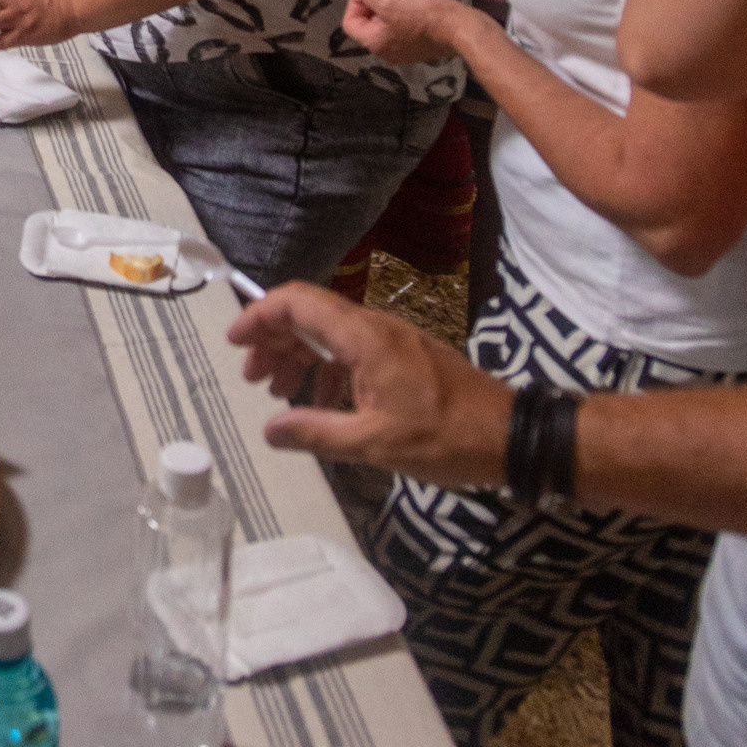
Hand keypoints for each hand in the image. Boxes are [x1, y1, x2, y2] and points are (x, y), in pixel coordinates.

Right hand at [227, 283, 512, 483]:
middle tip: (253, 378)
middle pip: (310, 315)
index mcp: (363, 338)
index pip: (298, 302)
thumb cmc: (444, 438)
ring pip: (331, 334)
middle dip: (274, 340)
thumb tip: (269, 430)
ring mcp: (393, 341)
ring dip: (299, 357)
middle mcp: (375, 328)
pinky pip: (353, 351)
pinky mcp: (406, 358)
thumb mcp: (374, 444)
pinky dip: (328, 370)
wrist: (510, 436)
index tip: (237, 343)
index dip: (260, 315)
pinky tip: (323, 404)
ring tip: (279, 394)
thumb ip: (316, 433)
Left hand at [341, 0, 472, 63]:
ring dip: (389, 1)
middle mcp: (387, 51)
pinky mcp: (421, 44)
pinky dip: (403, 9)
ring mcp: (405, 49)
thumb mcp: (388, 0)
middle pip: (368, 21)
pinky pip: (404, 24)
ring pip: (387, 21)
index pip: (349, 22)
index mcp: (374, 43)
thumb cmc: (422, 15)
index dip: (354, 0)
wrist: (461, 28)